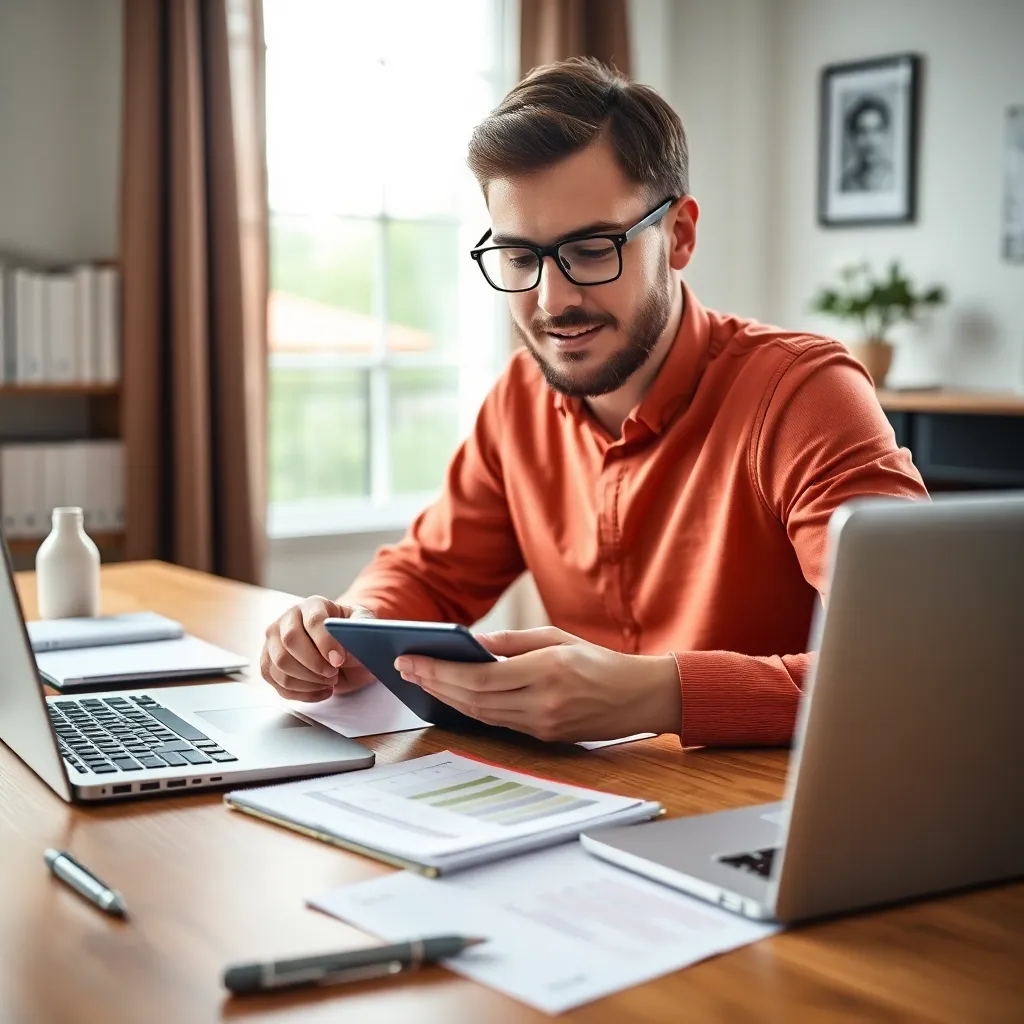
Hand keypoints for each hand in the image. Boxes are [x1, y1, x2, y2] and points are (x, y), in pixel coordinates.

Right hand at [261, 597, 375, 702]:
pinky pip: (277, 683)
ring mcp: (274, 641)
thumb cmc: (349, 634)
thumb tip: (346, 650)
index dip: (325, 643)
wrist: (340, 648)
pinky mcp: (268, 663)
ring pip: (280, 665)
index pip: (313, 621)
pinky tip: (321, 690)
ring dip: (308, 680)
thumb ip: (360, 631)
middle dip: (314, 664)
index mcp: (313, 605)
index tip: (338, 660)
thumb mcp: (363, 626)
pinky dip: (301, 693)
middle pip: (290, 641)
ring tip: (330, 681)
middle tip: (334, 674)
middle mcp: (288, 619)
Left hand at [395, 627, 681, 741]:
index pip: (479, 676)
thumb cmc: (600, 661)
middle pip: (473, 698)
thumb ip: (513, 641)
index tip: (411, 658)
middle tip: (405, 668)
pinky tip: (453, 696)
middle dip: (434, 683)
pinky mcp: (544, 737)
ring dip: (447, 698)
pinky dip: (471, 709)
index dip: (440, 670)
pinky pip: (498, 723)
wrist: (640, 697)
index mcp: (547, 671)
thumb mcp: (558, 637)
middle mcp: (542, 702)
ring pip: (481, 714)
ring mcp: (543, 724)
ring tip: (422, 680)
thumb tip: (472, 642)